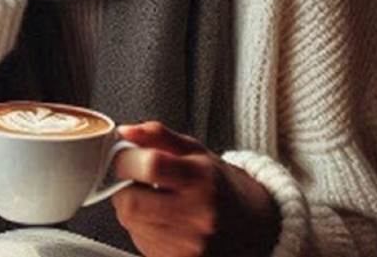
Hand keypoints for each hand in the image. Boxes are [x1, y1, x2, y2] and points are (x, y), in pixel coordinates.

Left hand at [111, 122, 278, 256]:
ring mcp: (192, 244)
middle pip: (131, 202)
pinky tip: (161, 220)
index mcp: (203, 180)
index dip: (125, 159)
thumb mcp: (194, 151)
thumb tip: (125, 132)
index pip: (150, 166)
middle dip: (123, 188)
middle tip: (135, 181)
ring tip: (153, 201)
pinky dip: (141, 228)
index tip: (124, 156)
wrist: (253, 226)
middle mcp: (200, 216)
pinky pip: (140, 241)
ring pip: (131, 224)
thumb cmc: (219, 185)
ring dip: (131, 209)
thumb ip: (157, 136)